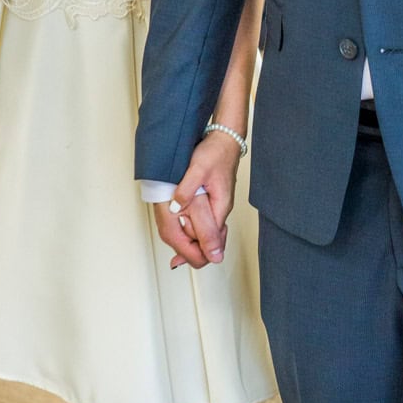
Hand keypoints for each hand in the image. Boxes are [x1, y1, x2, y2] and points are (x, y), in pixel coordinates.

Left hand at [152, 129, 242, 269]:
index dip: (197, 251)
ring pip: (208, 233)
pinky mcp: (214, 201)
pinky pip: (206, 223)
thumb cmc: (215, 153)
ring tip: (178, 257)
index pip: (211, 238)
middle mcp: (221, 209)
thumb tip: (176, 208)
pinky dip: (196, 232)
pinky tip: (186, 236)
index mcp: (220, 206)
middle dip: (195, 253)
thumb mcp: (198, 169)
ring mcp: (218, 206)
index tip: (181, 260)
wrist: (225, 140)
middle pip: (212, 241)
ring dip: (195, 244)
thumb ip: (187, 190)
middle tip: (176, 263)